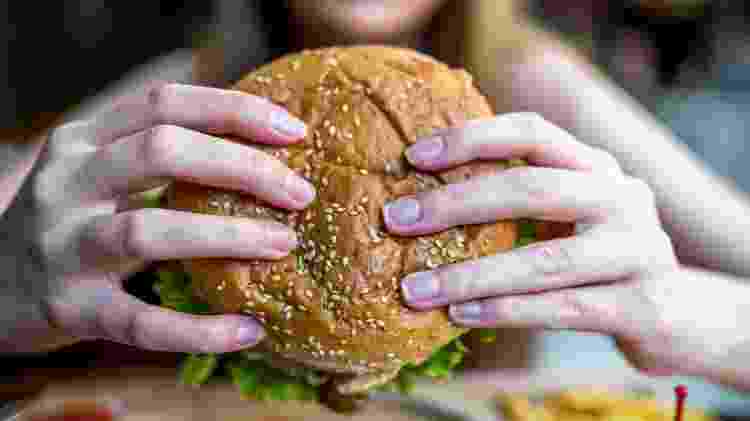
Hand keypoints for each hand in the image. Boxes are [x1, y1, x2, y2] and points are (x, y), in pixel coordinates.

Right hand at [2, 83, 315, 352]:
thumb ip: (159, 155)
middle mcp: (68, 183)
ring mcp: (63, 246)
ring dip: (227, 236)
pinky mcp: (69, 308)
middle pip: (163, 152)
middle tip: (301, 195)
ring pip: (150, 231)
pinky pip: (140, 321)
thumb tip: (264, 152)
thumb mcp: (100, 171)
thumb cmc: (73, 221)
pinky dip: (199, 328)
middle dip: (243, 168)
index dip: (235, 111)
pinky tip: (248, 330)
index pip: (166, 104)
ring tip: (283, 245)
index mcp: (85, 140)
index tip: (294, 131)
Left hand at [382, 112, 718, 376]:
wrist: (678, 312)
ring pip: (544, 261)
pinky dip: (506, 312)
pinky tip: (459, 316)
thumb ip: (521, 196)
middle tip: (395, 220)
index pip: (532, 131)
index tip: (414, 156)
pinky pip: (562, 308)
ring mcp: (637, 251)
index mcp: (597, 166)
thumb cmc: (600, 257)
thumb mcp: (571, 213)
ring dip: (470, 275)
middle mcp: (622, 198)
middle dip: (456, 203)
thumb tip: (423, 199)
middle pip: (533, 189)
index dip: (471, 138)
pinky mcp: (642, 305)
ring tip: (413, 289)